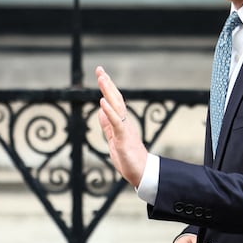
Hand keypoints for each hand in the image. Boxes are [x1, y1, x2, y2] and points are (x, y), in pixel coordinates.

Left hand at [95, 66, 147, 186]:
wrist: (142, 172)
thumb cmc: (129, 158)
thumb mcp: (114, 139)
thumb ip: (108, 125)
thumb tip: (100, 111)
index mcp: (121, 122)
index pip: (113, 101)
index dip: (107, 87)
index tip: (101, 74)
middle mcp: (124, 122)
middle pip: (115, 99)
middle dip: (107, 84)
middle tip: (100, 69)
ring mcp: (125, 129)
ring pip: (116, 106)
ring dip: (108, 92)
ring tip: (102, 79)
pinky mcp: (123, 138)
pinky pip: (116, 122)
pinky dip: (109, 112)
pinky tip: (102, 102)